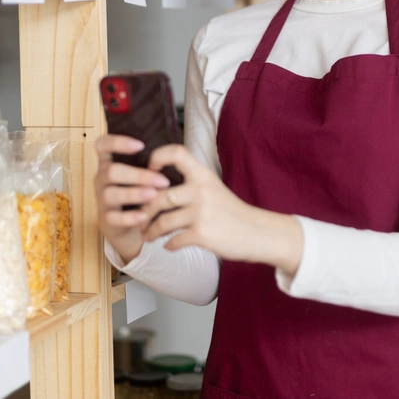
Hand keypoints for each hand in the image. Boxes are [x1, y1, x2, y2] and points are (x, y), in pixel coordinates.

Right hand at [94, 135, 170, 264]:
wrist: (127, 226)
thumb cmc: (137, 193)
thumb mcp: (139, 176)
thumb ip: (148, 163)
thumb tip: (174, 152)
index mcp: (108, 163)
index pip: (102, 144)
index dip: (117, 142)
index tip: (141, 145)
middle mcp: (102, 179)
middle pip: (111, 171)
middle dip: (138, 175)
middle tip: (163, 181)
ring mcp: (102, 199)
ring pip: (111, 193)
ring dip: (134, 194)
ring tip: (155, 196)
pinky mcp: (106, 219)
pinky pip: (114, 217)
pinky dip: (129, 217)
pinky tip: (144, 216)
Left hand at [137, 145, 303, 273]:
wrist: (258, 233)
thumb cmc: (232, 212)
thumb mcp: (214, 189)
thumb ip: (191, 185)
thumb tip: (158, 188)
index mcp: (203, 175)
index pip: (176, 153)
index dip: (157, 158)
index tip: (149, 172)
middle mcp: (201, 190)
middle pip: (158, 196)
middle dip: (144, 211)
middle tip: (140, 219)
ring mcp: (201, 212)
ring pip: (162, 221)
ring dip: (151, 231)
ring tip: (147, 236)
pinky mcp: (202, 234)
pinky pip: (173, 240)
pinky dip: (168, 244)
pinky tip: (168, 245)